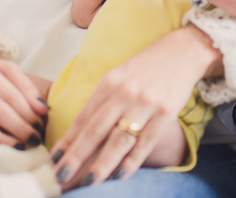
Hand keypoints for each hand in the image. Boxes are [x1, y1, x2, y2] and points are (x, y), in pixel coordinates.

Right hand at [0, 45, 48, 146]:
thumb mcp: (2, 68)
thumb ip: (25, 85)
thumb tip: (43, 109)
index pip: (10, 94)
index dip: (28, 112)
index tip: (40, 122)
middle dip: (20, 127)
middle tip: (34, 137)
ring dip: (7, 139)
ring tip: (23, 144)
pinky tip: (5, 144)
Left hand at [48, 26, 219, 185]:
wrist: (181, 52)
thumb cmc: (144, 68)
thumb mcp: (118, 76)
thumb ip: (101, 101)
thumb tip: (80, 133)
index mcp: (107, 83)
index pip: (82, 117)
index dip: (67, 141)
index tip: (53, 160)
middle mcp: (124, 93)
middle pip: (95, 130)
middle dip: (76, 156)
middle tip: (60, 177)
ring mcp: (145, 104)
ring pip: (119, 140)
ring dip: (102, 164)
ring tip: (88, 183)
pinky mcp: (165, 114)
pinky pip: (145, 142)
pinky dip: (132, 161)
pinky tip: (120, 175)